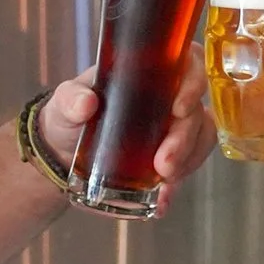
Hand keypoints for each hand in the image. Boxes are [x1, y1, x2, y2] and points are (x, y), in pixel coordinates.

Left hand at [34, 58, 218, 215]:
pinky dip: (177, 184)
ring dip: (188, 161)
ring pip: (200, 138)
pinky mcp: (170, 156)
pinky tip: (162, 200)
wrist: (63, 151)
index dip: (193, 82)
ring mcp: (172, 128)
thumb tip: (86, 103)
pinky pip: (187, 166)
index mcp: (149, 72)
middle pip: (196, 110)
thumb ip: (71, 99)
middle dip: (185, 139)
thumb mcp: (65, 101)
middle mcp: (168, 97)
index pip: (188, 63)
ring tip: (165, 182)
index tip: (179, 108)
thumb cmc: (69, 114)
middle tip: (164, 164)